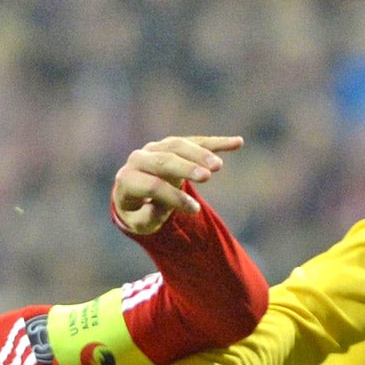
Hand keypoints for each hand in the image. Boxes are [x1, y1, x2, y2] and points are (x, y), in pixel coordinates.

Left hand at [112, 135, 242, 235]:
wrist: (132, 192)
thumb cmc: (138, 212)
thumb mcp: (139, 223)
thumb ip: (149, 217)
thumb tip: (162, 207)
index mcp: (128, 180)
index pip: (152, 185)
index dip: (174, 198)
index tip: (195, 211)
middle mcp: (139, 159)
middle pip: (164, 160)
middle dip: (186, 168)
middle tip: (207, 176)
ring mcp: (155, 148)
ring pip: (178, 145)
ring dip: (199, 153)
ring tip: (218, 166)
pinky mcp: (171, 145)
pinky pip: (194, 141)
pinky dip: (215, 142)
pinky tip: (237, 142)